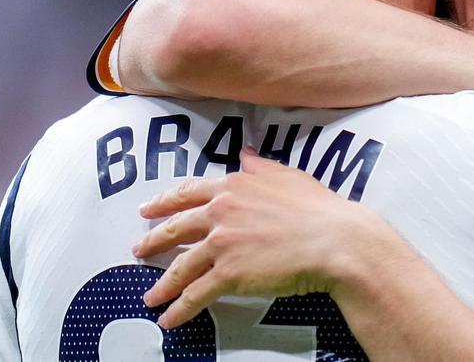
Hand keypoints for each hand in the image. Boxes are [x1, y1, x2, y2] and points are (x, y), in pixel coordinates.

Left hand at [131, 147, 402, 328]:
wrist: (334, 240)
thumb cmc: (319, 208)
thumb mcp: (287, 176)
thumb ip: (260, 166)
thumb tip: (244, 155)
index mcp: (233, 186)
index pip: (188, 193)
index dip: (164, 202)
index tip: (148, 209)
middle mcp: (221, 211)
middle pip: (176, 228)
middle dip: (153, 241)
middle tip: (138, 249)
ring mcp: (222, 243)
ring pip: (181, 265)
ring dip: (162, 283)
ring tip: (150, 295)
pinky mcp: (228, 273)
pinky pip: (196, 294)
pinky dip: (179, 309)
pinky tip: (169, 318)